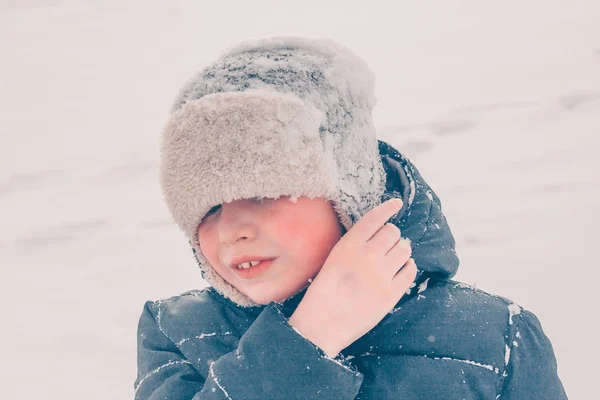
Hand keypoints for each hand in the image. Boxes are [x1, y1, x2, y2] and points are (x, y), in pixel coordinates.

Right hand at [288, 198, 416, 356]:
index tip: (396, 202)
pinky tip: (401, 268)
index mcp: (348, 246)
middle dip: (392, 235)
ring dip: (402, 249)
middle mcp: (366, 256)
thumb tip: (379, 236)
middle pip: (393, 232)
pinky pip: (410, 270)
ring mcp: (381, 275)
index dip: (388, 207)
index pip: (374, 218)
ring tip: (395, 256)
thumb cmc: (323, 293)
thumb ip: (354, 246)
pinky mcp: (391, 294)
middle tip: (389, 243)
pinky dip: (408, 266)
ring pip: (404, 248)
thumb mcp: (332, 260)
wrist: (322, 325)